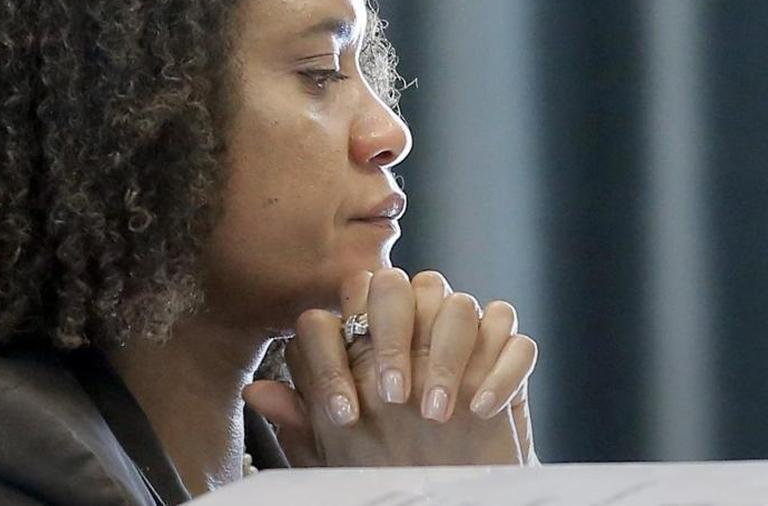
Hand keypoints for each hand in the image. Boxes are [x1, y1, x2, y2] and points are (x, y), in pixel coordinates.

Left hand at [242, 269, 537, 466]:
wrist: (448, 491)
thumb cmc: (384, 466)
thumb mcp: (334, 454)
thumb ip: (300, 420)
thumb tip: (256, 393)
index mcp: (360, 339)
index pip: (339, 310)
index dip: (336, 357)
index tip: (346, 415)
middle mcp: (409, 326)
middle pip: (396, 283)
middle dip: (393, 334)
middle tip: (393, 396)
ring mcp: (459, 335)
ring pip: (457, 302)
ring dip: (448, 355)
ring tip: (436, 414)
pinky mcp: (506, 355)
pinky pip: (511, 333)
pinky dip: (500, 368)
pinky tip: (481, 410)